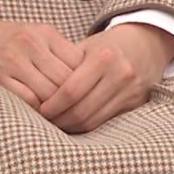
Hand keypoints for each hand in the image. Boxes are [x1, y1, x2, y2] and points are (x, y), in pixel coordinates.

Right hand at [0, 1, 82, 108]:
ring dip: (58, 108)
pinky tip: (42, 114)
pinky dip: (38, 110)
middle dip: (76, 99)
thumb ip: (60, 52)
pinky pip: (27, 100)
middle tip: (81, 112)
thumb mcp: (36, 36)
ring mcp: (12, 60)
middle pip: (67, 80)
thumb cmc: (5, 40)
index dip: (88, 83)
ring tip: (64, 116)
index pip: (80, 63)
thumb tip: (91, 77)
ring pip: (50, 93)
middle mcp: (30, 43)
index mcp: (45, 33)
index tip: (91, 95)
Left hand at [39, 23, 173, 133]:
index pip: (70, 91)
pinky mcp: (136, 103)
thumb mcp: (82, 48)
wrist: (143, 47)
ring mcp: (131, 90)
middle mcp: (121, 74)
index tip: (37, 109)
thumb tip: (29, 91)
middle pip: (81, 110)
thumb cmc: (103, 48)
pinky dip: (85, 125)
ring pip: (92, 120)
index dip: (51, 105)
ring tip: (55, 123)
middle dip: (58, 119)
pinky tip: (73, 122)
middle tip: (42, 121)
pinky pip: (104, 121)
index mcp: (104, 56)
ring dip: (70, 126)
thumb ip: (61, 67)